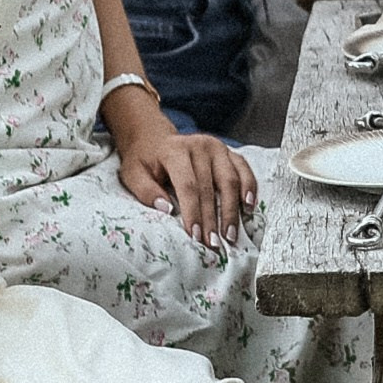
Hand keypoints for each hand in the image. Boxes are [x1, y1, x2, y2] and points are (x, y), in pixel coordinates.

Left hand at [114, 118, 257, 251]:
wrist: (154, 138)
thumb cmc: (144, 160)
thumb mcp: (133, 174)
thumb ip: (146, 191)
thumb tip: (166, 210)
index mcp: (175, 150)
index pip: (188, 185)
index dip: (193, 212)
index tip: (195, 235)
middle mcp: (200, 146)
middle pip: (210, 187)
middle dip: (212, 219)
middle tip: (213, 244)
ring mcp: (217, 147)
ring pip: (230, 181)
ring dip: (232, 210)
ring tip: (230, 235)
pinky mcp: (229, 151)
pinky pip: (244, 170)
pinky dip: (249, 188)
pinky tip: (248, 207)